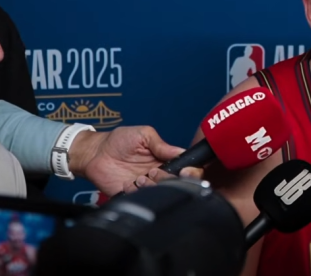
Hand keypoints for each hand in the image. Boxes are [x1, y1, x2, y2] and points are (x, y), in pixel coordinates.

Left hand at [68, 125, 188, 195]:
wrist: (95, 153)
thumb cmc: (119, 140)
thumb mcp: (144, 134)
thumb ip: (162, 145)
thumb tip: (182, 152)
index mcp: (166, 160)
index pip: (188, 169)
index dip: (192, 172)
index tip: (185, 171)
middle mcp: (160, 174)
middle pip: (179, 185)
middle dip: (168, 179)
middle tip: (154, 170)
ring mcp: (147, 186)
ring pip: (162, 194)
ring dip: (152, 186)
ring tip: (139, 177)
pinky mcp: (133, 195)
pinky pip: (142, 200)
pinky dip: (136, 192)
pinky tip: (128, 184)